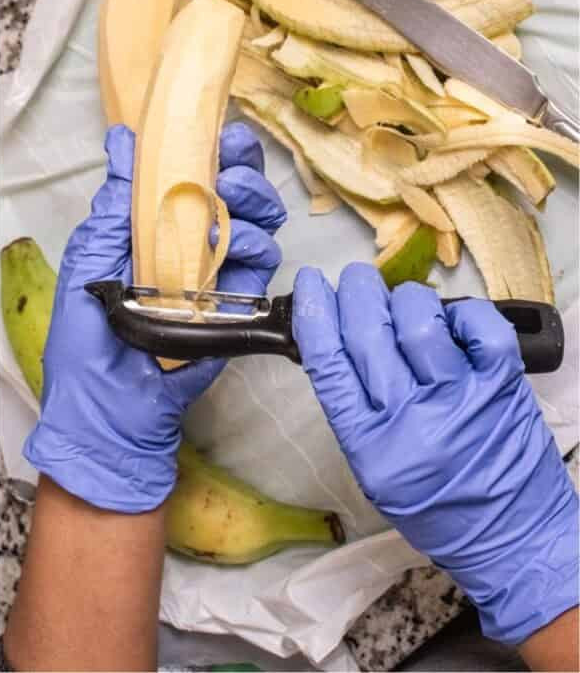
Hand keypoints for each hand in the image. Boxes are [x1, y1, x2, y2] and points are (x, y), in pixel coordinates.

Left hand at [23, 123, 286, 512]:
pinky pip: (259, 264)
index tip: (219, 131)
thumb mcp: (90, 262)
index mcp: (148, 229)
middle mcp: (186, 245)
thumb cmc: (86, 341)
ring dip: (251, 203)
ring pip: (256, 221)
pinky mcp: (235, 306)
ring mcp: (214, 274)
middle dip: (242, 169)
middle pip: (232, 191)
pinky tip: (237, 247)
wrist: (109, 410)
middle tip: (233, 166)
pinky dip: (254, 247)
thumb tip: (123, 141)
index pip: (187, 176)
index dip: (208, 149)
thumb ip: (114, 204)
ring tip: (229, 209)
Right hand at [293, 263, 578, 643]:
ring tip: (404, 303)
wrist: (512, 539)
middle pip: (369, 333)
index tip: (308, 285)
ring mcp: (462, 400)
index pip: (329, 362)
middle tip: (354, 280)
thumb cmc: (437, 506)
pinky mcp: (503, 388)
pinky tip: (452, 318)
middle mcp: (413, 419)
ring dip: (404, 298)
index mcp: (370, 444)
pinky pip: (481, 327)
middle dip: (355, 292)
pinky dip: (463, 311)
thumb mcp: (373, 467)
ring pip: (420, 321)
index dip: (313, 313)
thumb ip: (353, 410)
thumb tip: (337, 342)